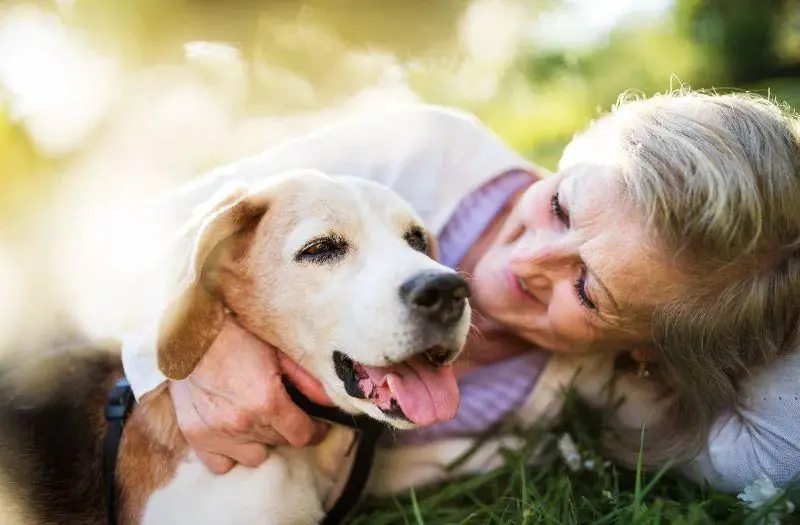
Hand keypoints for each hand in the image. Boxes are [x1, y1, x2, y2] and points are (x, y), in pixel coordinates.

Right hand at [170, 316, 332, 473]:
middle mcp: (243, 422)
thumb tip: (329, 401)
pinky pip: (222, 464)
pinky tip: (234, 435)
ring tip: (257, 420)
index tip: (316, 426)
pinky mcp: (197, 437)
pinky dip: (231, 454)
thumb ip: (306, 380)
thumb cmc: (237, 339)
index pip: (302, 435)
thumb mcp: (278, 353)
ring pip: (255, 456)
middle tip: (282, 411)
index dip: (315, 431)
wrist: (191, 335)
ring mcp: (218, 433)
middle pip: (280, 443)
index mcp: (267, 401)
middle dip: (286, 429)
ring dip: (261, 441)